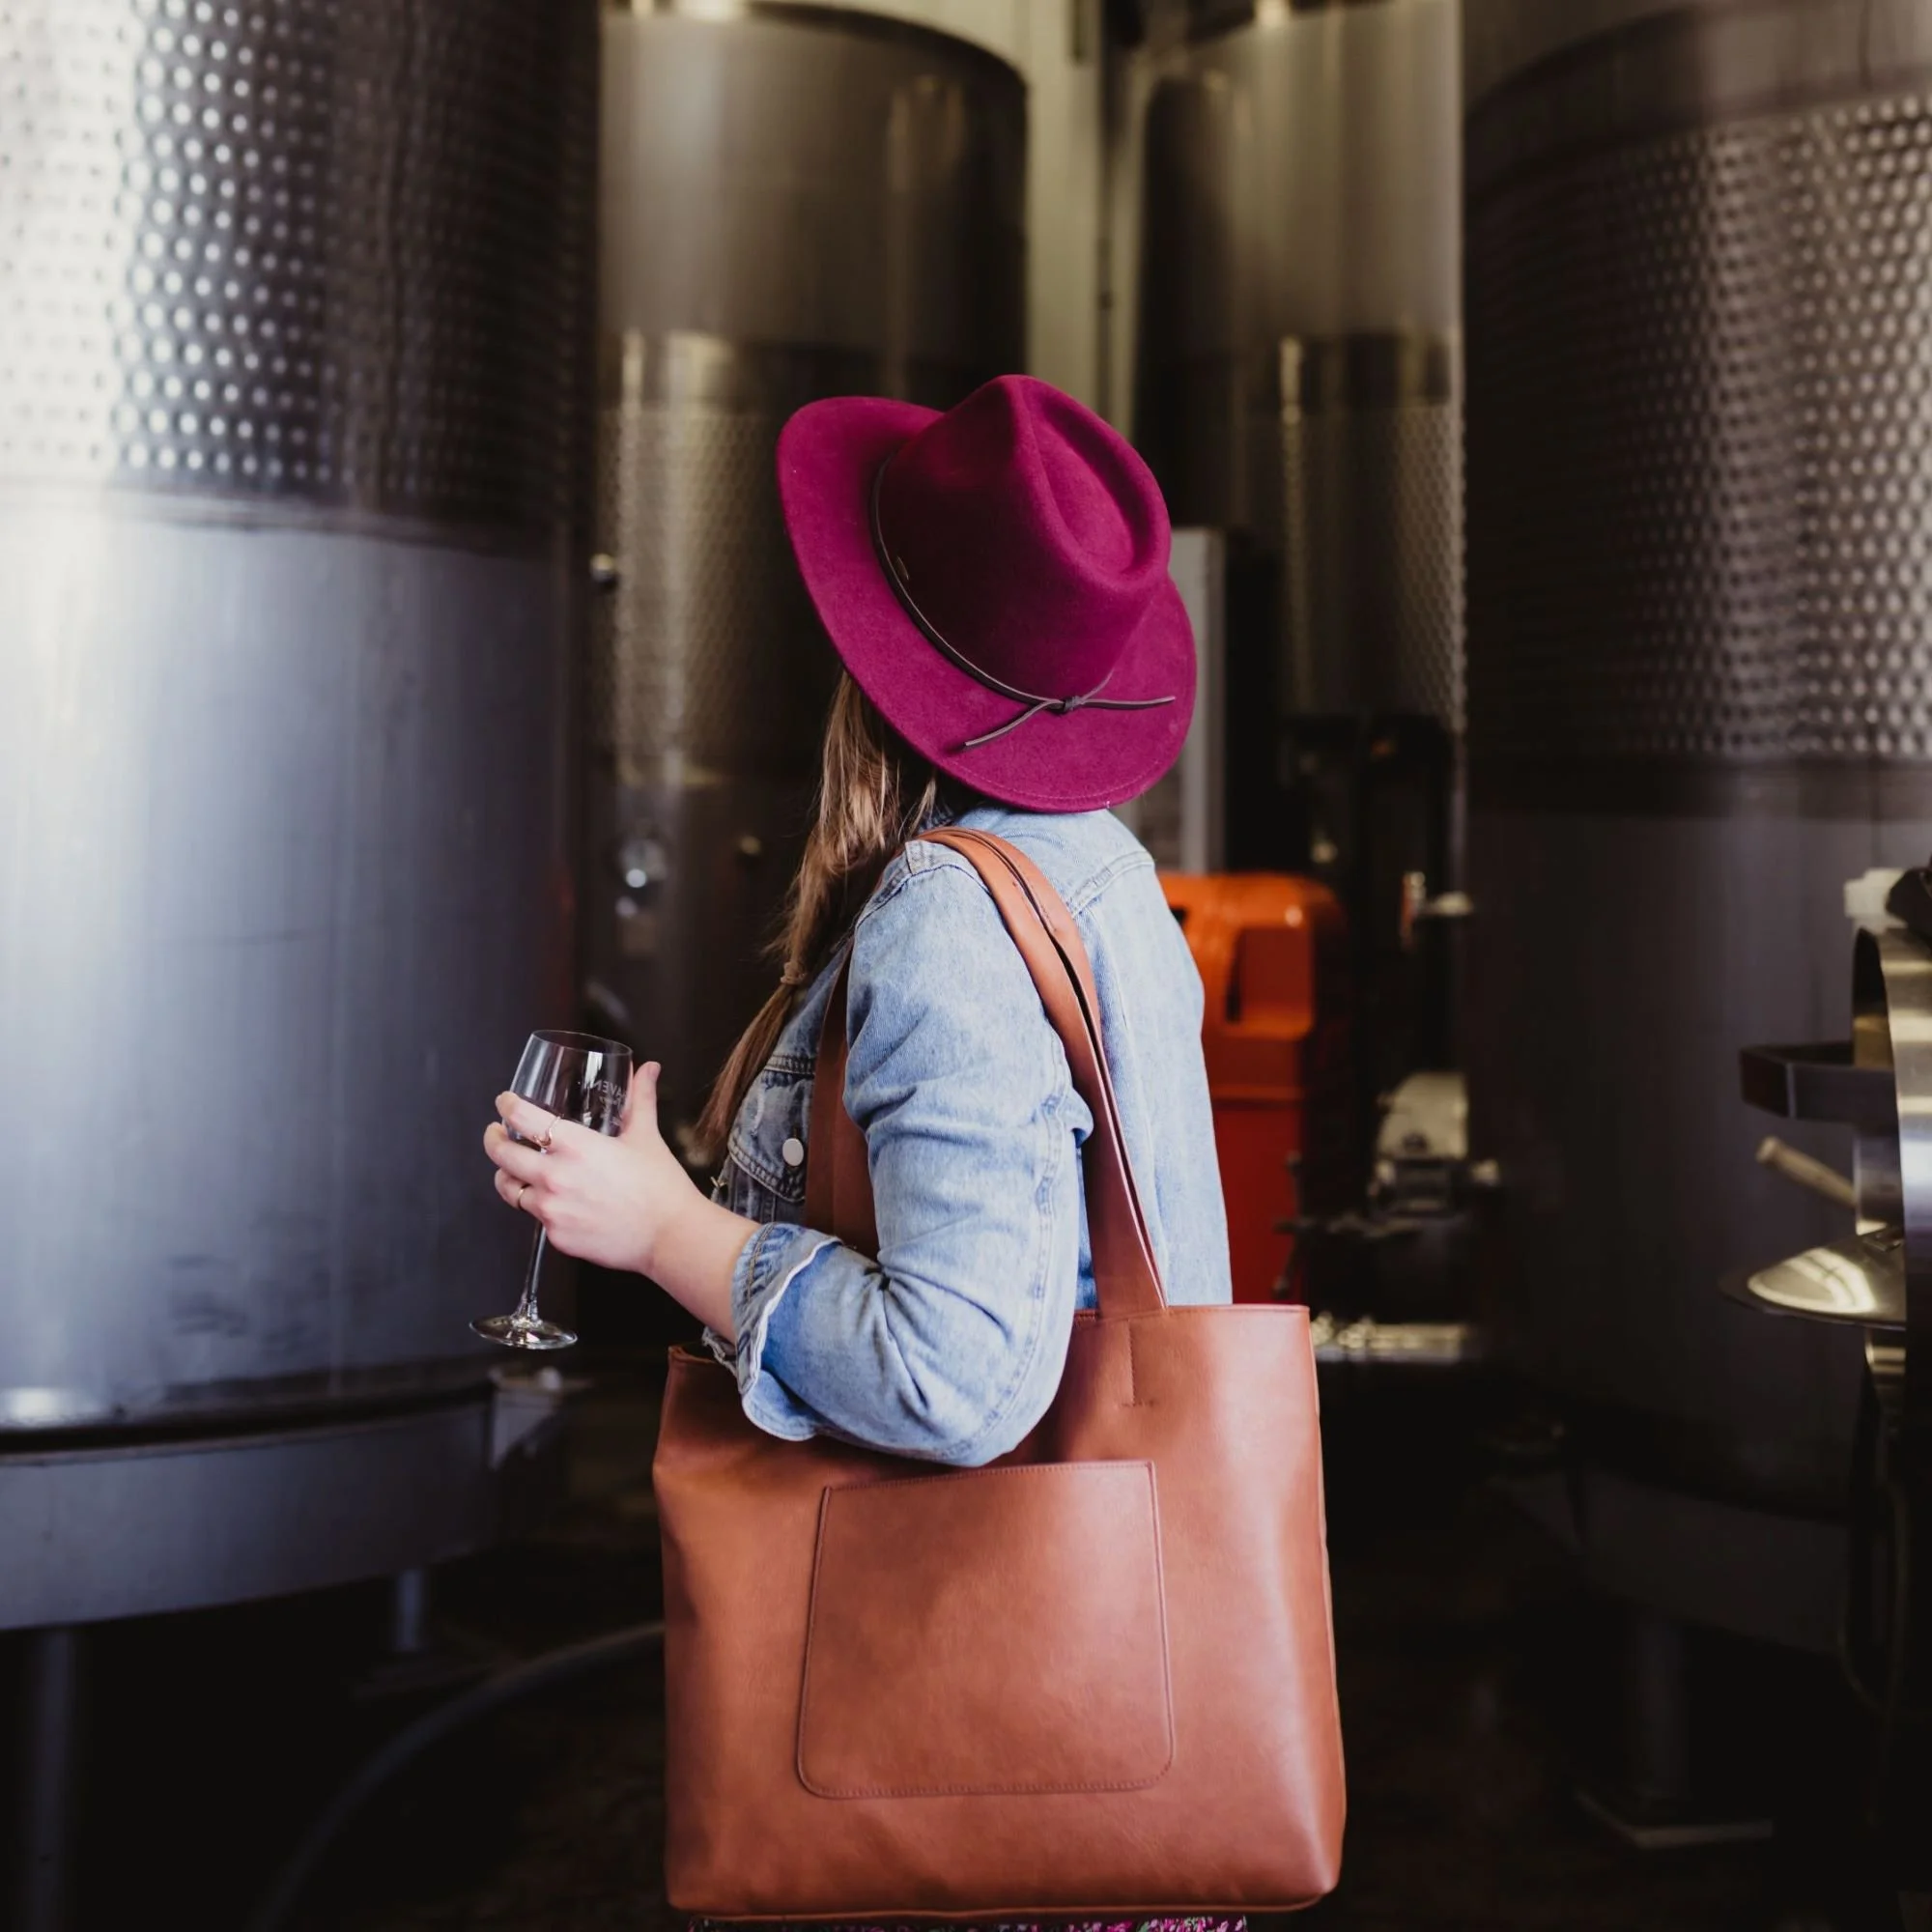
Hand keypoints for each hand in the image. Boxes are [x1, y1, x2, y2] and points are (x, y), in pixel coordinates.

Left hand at [484, 1062, 696, 1276]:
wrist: (669, 1235)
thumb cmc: (660, 1185)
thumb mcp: (646, 1136)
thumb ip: (641, 1099)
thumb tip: (647, 1069)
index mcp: (574, 1145)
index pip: (522, 1117)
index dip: (506, 1106)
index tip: (504, 1102)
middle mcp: (554, 1176)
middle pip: (501, 1155)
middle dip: (494, 1140)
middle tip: (497, 1134)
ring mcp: (551, 1209)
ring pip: (509, 1189)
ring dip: (507, 1176)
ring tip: (514, 1170)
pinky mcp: (555, 1236)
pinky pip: (535, 1217)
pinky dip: (538, 1206)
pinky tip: (552, 1200)